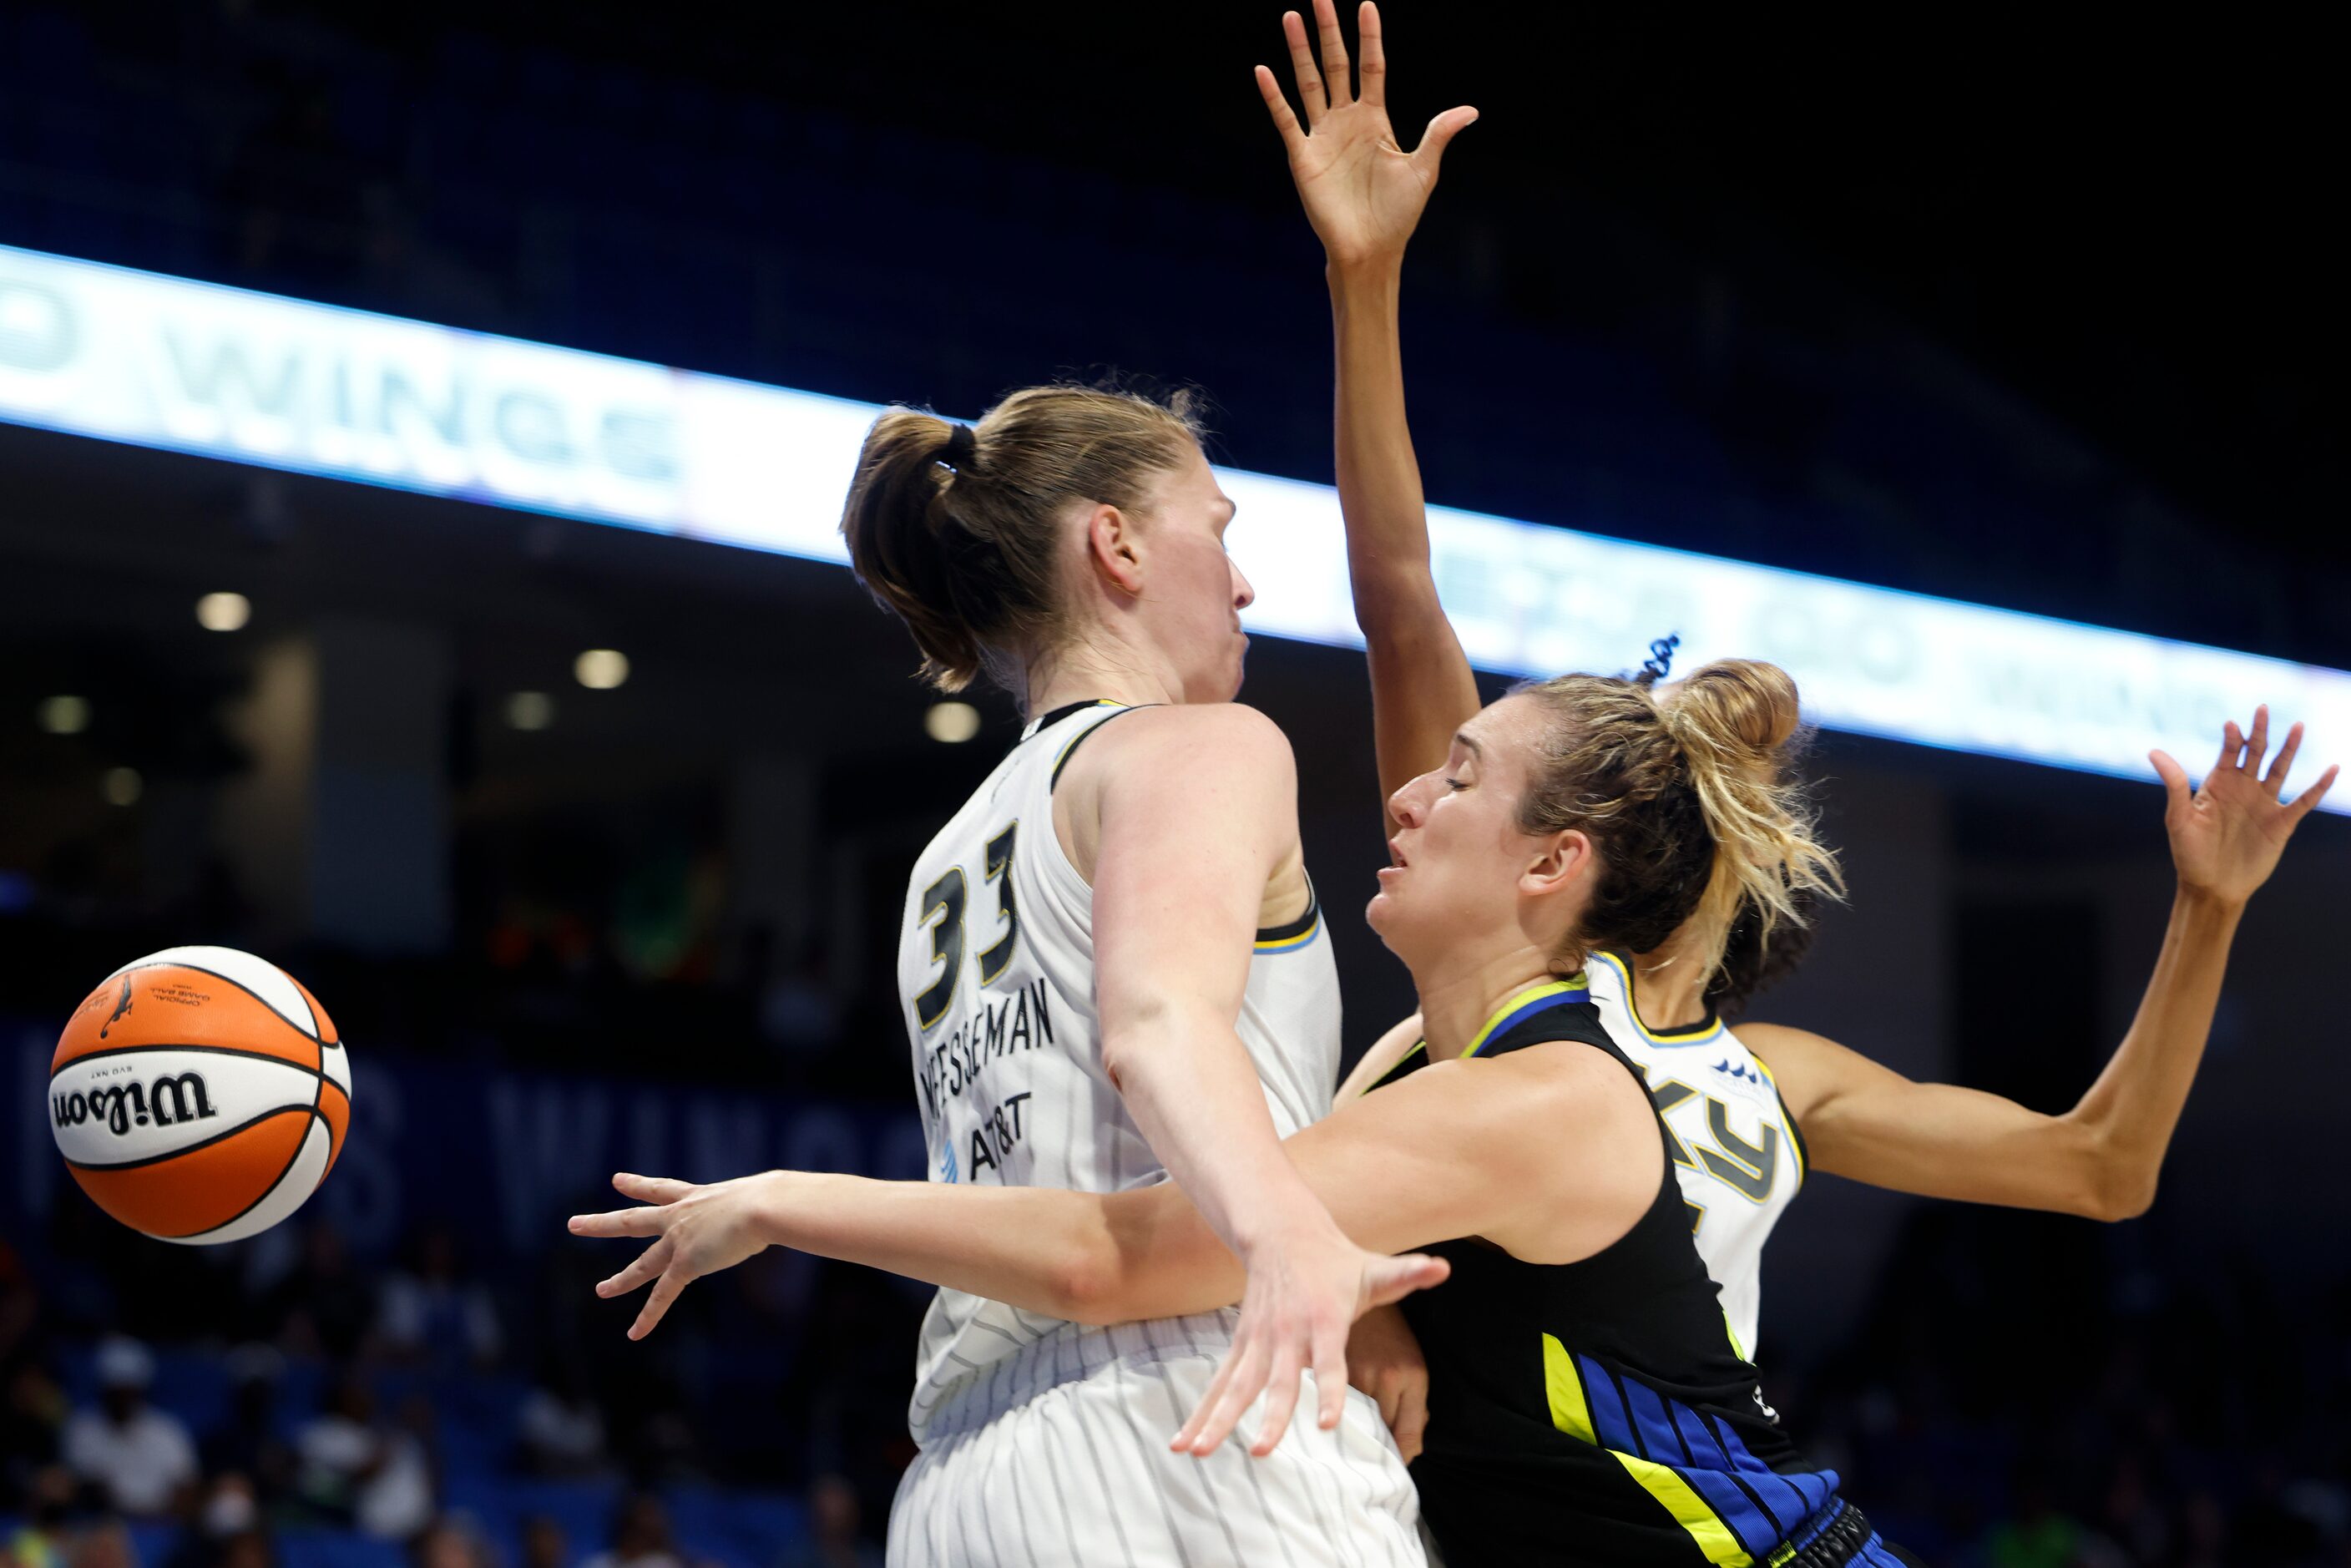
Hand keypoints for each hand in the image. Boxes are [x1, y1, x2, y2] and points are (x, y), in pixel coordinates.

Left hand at [567, 1171, 782, 1339]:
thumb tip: (803, 1208)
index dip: (637, 1186)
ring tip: (600, 1290)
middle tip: (573, 1223)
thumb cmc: (777, 1198)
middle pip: (633, 1221)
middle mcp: (682, 1216)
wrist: (765, 1205)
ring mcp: (679, 1240)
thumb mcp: (768, 1197)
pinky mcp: (685, 1264)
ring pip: (641, 1263)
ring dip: (619, 1280)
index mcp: (698, 1198)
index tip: (616, 1181)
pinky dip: (649, 1316)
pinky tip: (634, 1334)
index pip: (662, 1190)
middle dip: (603, 1223)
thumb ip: (773, 1205)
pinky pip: (662, 1295)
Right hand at [1171, 1220, 1446, 1457]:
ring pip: (1236, 1387)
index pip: (1330, 1362)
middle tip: (1262, 1453)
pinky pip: (1219, 1385)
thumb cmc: (1336, 1261)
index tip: (1328, 1423)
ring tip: (1197, 1454)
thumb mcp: (1373, 1268)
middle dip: (1269, 1418)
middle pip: (1276, 1381)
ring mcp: (1258, 1341)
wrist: (1283, 1234)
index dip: (1329, 1391)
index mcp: (1323, 1320)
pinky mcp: (1242, 1346)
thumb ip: (1407, 1275)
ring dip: (1216, 1421)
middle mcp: (1286, 1333)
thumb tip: (1443, 1268)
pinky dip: (1201, 1413)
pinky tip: (1184, 1445)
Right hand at [1255, 0, 1477, 269]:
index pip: (1371, 67)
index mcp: (1375, 119)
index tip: (1366, 4)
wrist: (1370, 249)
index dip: (1369, 37)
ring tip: (1291, 17)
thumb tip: (1470, 111)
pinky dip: (1274, 97)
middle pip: (1335, 65)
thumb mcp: (1424, 170)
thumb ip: (1438, 134)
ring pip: (1309, 83)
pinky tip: (1263, 71)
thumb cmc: (1398, 214)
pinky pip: (1286, 120)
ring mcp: (1322, 137)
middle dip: (1328, 31)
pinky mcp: (1303, 157)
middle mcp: (1346, 121)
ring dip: (1300, 51)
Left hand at [2151, 706, 2336, 906]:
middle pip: (2255, 753)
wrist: (2212, 886)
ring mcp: (2263, 804)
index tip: (2231, 724)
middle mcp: (2242, 789)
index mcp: (2217, 784)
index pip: (2228, 752)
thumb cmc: (2189, 853)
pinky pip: (2304, 801)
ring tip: (2298, 726)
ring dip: (2289, 749)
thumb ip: (2175, 784)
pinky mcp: (2282, 823)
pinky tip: (2332, 769)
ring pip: (2280, 769)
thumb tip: (2154, 752)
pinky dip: (2319, 786)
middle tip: (2263, 708)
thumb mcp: (2178, 818)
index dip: (2231, 737)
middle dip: (2260, 731)